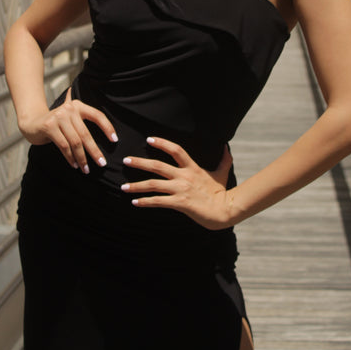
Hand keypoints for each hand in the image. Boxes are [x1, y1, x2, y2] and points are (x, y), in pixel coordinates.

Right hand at [20, 88, 116, 172]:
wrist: (32, 122)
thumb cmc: (56, 123)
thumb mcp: (70, 116)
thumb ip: (83, 117)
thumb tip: (106, 127)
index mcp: (78, 105)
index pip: (97, 115)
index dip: (107, 128)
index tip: (115, 141)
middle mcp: (69, 109)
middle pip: (86, 133)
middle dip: (95, 150)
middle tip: (102, 163)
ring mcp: (58, 116)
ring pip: (75, 142)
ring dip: (82, 158)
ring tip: (86, 169)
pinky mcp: (49, 126)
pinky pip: (63, 145)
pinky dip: (70, 157)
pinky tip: (74, 165)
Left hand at [120, 137, 235, 229]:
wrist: (226, 210)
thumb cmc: (222, 193)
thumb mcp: (222, 173)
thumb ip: (223, 160)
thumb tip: (227, 148)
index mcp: (192, 167)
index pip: (175, 150)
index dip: (162, 143)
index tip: (149, 139)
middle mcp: (184, 176)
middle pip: (157, 166)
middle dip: (140, 163)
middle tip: (125, 160)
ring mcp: (181, 189)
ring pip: (154, 184)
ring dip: (137, 185)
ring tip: (123, 187)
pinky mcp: (180, 203)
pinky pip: (158, 201)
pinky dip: (145, 202)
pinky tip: (135, 202)